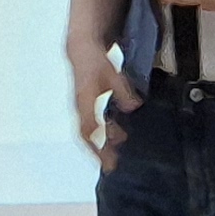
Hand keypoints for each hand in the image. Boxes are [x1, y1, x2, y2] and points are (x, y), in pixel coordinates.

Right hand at [69, 44, 137, 170]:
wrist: (81, 49)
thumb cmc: (96, 61)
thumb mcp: (113, 74)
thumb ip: (122, 92)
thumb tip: (132, 107)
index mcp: (86, 102)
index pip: (90, 131)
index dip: (99, 148)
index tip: (108, 162)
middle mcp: (81, 108)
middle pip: (88, 137)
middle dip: (99, 152)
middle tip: (112, 166)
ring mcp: (82, 108)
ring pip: (89, 132)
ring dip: (101, 144)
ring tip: (116, 154)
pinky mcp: (85, 106)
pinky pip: (91, 125)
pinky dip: (101, 134)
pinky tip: (115, 137)